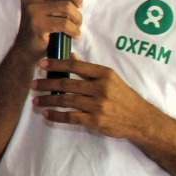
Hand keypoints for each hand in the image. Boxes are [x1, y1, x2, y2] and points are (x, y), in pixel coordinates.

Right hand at [13, 0, 82, 63]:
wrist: (27, 49)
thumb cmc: (43, 24)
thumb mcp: (52, 4)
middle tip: (80, 6)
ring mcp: (32, 11)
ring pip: (66, 7)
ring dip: (77, 18)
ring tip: (76, 25)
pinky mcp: (37, 26)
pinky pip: (65, 24)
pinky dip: (74, 30)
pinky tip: (73, 34)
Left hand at [30, 56, 152, 138]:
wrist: (141, 120)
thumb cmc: (124, 97)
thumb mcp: (111, 78)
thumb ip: (89, 69)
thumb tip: (70, 55)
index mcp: (104, 74)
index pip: (76, 66)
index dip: (57, 64)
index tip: (42, 64)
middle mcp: (101, 88)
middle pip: (67, 83)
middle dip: (47, 84)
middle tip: (34, 84)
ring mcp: (98, 105)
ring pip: (66, 100)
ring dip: (48, 100)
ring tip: (36, 100)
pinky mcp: (96, 121)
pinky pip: (71, 117)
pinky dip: (57, 116)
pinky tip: (47, 114)